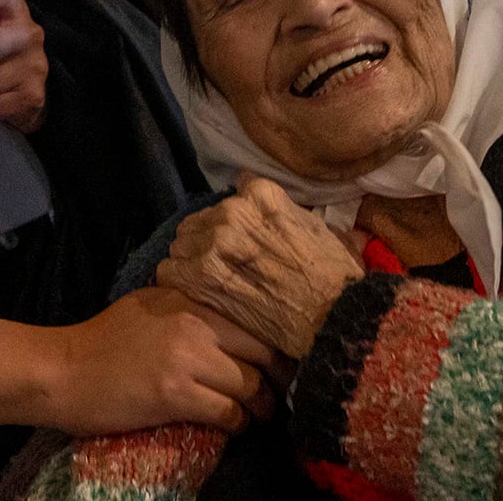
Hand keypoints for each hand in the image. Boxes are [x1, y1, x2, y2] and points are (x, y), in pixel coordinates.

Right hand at [52, 286, 282, 435]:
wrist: (63, 371)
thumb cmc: (101, 343)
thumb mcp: (148, 308)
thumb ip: (187, 312)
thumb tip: (230, 330)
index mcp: (186, 299)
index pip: (253, 320)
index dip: (275, 347)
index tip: (280, 365)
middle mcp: (192, 323)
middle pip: (262, 353)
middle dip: (277, 379)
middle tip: (276, 395)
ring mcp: (185, 358)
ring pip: (251, 386)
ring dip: (259, 407)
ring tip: (255, 415)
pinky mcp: (175, 394)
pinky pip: (229, 412)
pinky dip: (237, 424)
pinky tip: (232, 425)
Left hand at [153, 175, 364, 359]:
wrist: (334, 321)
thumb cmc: (334, 279)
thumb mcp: (317, 228)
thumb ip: (281, 207)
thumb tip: (248, 180)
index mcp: (260, 196)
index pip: (228, 199)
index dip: (230, 224)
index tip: (238, 243)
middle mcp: (232, 212)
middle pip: (198, 222)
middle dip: (206, 242)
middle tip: (223, 269)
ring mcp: (214, 243)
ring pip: (180, 245)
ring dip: (190, 263)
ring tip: (210, 285)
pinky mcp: (199, 275)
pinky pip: (168, 271)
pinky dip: (179, 284)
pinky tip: (198, 296)